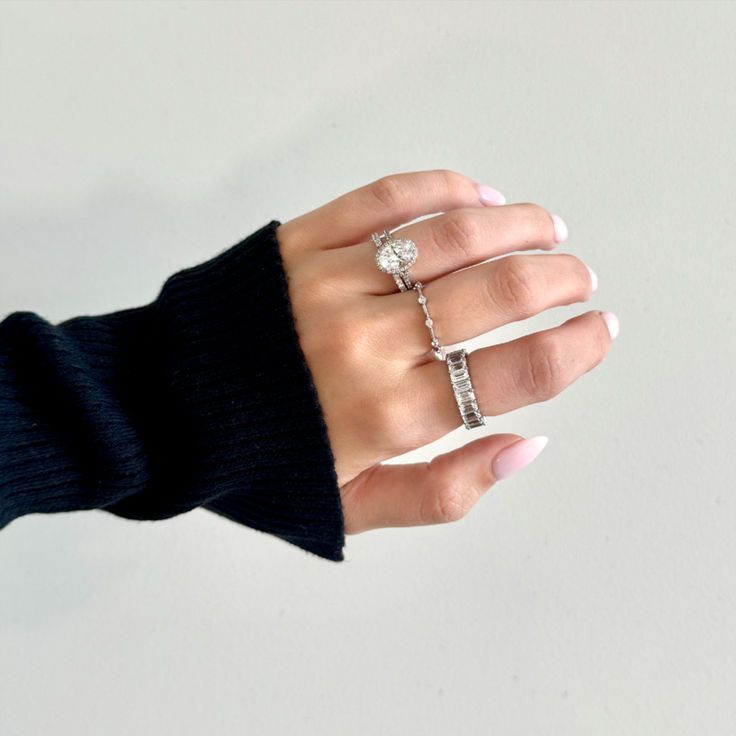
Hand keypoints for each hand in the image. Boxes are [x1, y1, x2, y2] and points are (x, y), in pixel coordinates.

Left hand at [276, 170, 617, 533]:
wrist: (160, 411)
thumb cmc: (262, 464)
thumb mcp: (353, 508)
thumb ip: (445, 491)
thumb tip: (525, 444)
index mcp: (390, 414)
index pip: (514, 372)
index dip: (573, 348)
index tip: (599, 330)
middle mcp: (369, 342)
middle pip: (495, 294)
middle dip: (557, 280)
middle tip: (579, 277)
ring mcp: (333, 283)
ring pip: (450, 237)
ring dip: (515, 225)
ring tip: (546, 227)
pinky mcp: (300, 243)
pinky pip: (384, 201)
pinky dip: (440, 190)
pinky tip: (474, 196)